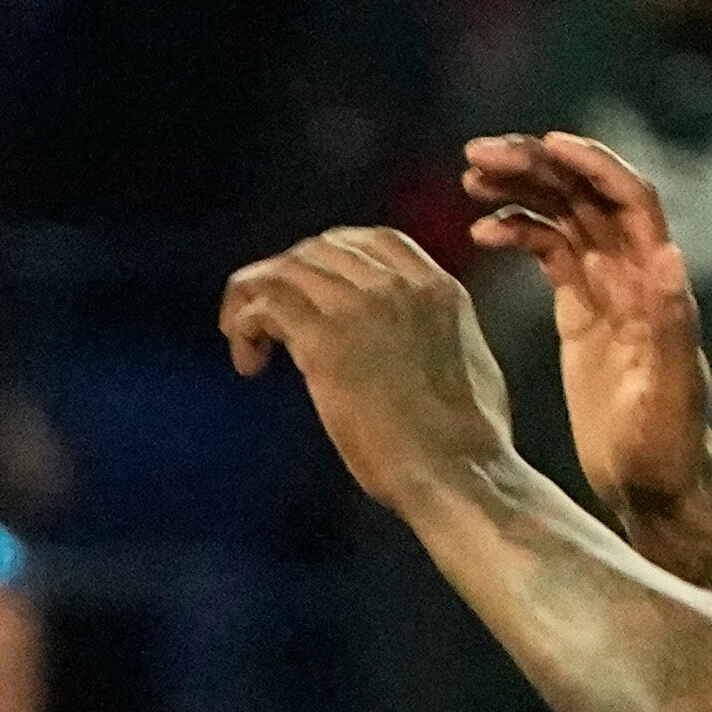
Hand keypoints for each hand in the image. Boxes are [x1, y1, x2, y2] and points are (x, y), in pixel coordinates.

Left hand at [217, 227, 515, 519]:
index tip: (313, 291)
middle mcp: (396, 284)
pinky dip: (244, 325)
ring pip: (285, 271)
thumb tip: (411, 342)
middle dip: (287, 279)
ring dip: (254, 300)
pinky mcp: (325, 342)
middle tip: (270, 322)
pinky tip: (248, 362)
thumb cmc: (467, 442)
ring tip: (245, 340)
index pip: (370, 240)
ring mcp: (358, 307)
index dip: (329, 259)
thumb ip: (433, 334)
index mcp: (435, 287)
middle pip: (318, 250)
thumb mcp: (465, 361)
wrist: (459, 471)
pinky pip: (265, 306)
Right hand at [462, 131, 711, 525]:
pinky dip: (516, 232)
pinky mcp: (580, 312)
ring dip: (521, 188)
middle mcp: (633, 273)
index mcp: (655, 282)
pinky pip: (548, 253)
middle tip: (479, 154)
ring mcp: (606, 289)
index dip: (592, 165)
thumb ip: (673, 325)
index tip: (546, 144)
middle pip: (586, 195)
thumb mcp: (672, 392)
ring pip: (563, 215)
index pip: (629, 198)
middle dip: (538, 165)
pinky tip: (479, 231)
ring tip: (472, 176)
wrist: (653, 487)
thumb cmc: (667, 448)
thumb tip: (669, 256)